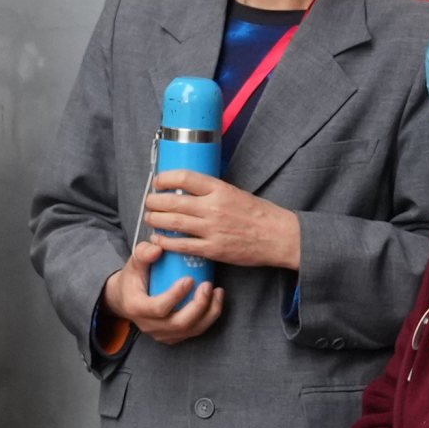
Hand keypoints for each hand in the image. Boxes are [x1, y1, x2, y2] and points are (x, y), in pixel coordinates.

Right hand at [101, 249, 225, 346]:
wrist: (126, 300)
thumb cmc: (132, 278)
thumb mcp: (133, 263)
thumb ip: (143, 253)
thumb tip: (158, 248)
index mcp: (136, 308)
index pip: (158, 308)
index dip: (175, 296)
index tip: (189, 279)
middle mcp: (149, 326)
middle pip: (179, 324)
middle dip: (198, 306)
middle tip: (208, 285)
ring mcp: (162, 335)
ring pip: (191, 330)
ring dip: (209, 312)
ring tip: (218, 292)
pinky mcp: (173, 337)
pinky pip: (195, 331)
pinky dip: (209, 317)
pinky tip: (215, 300)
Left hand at [143, 170, 302, 273]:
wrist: (279, 236)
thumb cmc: (259, 214)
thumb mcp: (235, 192)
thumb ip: (211, 191)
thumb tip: (186, 188)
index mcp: (219, 189)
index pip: (183, 178)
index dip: (165, 179)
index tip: (158, 182)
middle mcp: (213, 208)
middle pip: (171, 201)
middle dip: (154, 201)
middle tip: (149, 202)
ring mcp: (211, 229)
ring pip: (172, 223)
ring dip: (155, 220)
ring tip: (150, 218)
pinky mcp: (212, 249)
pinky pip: (181, 245)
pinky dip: (165, 242)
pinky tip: (158, 239)